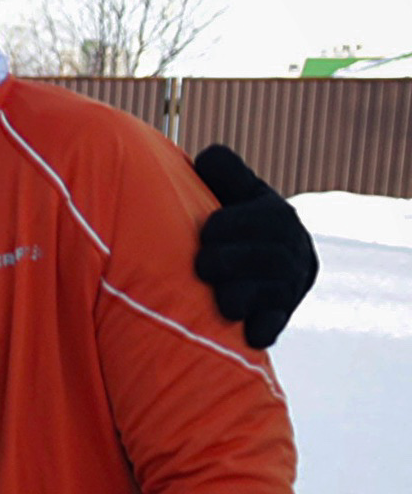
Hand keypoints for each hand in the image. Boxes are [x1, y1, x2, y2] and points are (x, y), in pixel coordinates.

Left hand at [190, 145, 315, 348]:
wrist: (254, 267)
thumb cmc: (231, 222)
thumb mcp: (233, 192)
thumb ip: (224, 172)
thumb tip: (208, 158)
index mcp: (278, 217)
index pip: (266, 219)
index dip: (231, 225)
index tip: (206, 231)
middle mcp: (292, 251)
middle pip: (269, 258)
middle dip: (231, 262)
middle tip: (202, 267)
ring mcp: (287, 286)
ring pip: (272, 292)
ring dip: (240, 296)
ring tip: (218, 298)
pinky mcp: (278, 315)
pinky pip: (275, 323)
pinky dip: (263, 328)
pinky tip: (250, 335)